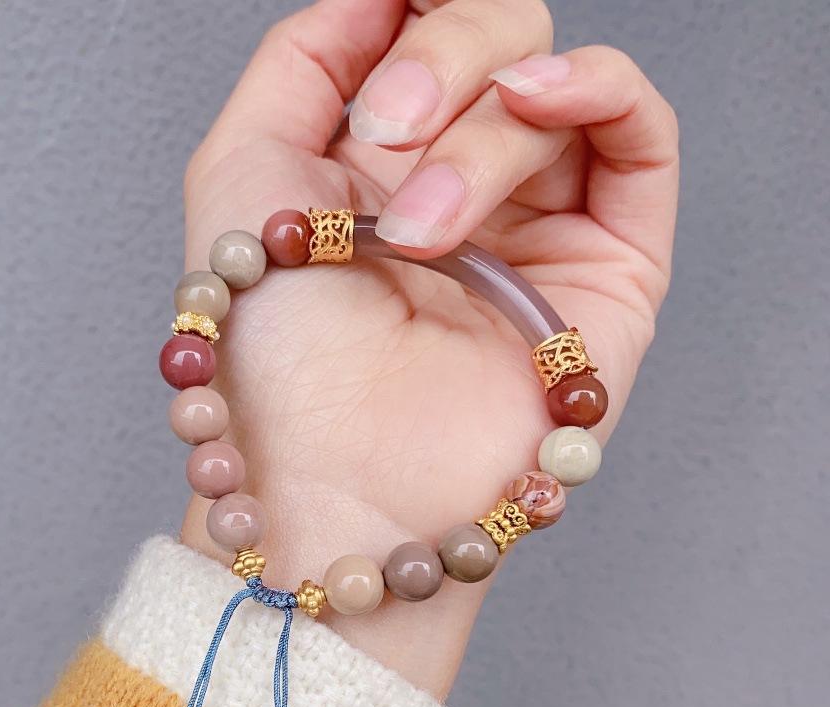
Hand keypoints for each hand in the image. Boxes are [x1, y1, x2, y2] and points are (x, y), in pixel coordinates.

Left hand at [180, 0, 678, 696]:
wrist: (334, 486)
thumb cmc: (274, 359)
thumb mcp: (241, 173)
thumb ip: (308, 57)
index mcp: (378, 166)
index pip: (424, 30)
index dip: (410, 14)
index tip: (379, 42)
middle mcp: (463, 188)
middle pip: (496, 40)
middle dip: (436, 67)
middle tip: (385, 140)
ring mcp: (538, 228)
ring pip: (549, 89)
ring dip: (477, 134)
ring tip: (418, 232)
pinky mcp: (608, 268)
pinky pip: (638, 132)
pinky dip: (593, 87)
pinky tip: (537, 98)